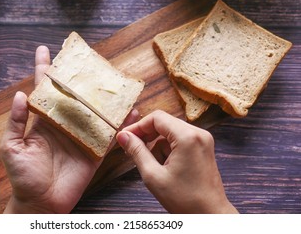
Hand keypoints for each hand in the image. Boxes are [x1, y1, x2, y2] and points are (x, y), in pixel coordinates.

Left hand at [0, 45, 138, 212]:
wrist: (41, 202)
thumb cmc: (23, 177)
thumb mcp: (12, 148)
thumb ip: (15, 122)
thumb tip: (19, 95)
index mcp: (44, 120)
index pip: (44, 89)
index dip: (44, 69)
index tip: (44, 49)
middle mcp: (64, 123)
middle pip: (74, 95)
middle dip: (79, 77)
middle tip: (87, 59)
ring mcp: (81, 135)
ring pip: (95, 111)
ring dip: (105, 97)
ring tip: (116, 81)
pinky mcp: (95, 150)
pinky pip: (109, 134)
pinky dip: (121, 123)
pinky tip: (132, 111)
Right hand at [116, 110, 237, 213]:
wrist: (210, 215)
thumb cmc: (185, 199)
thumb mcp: (153, 175)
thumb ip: (137, 151)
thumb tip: (123, 136)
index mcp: (187, 137)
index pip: (156, 118)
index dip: (138, 126)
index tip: (125, 137)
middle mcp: (198, 133)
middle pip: (164, 123)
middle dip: (147, 136)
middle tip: (132, 149)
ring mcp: (203, 140)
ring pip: (170, 132)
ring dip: (157, 145)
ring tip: (154, 166)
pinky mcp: (203, 147)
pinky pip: (179, 139)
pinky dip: (168, 149)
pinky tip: (165, 167)